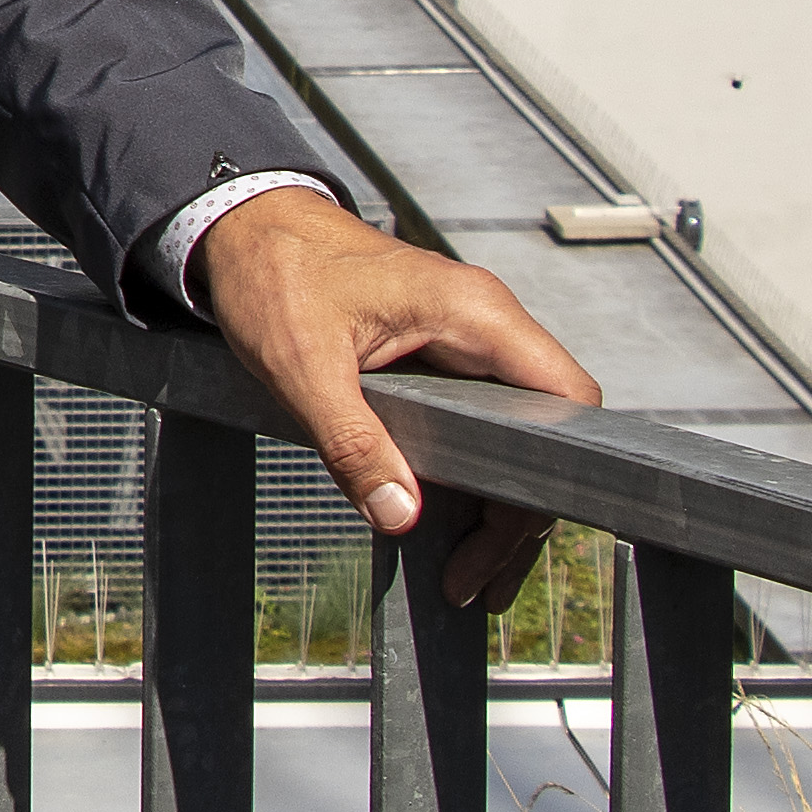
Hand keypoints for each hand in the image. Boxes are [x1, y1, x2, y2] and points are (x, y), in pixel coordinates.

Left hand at [195, 189, 601, 613]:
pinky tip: (444, 528)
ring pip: (514, 433)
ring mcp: (467, 340)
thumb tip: (401, 517)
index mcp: (474, 313)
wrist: (245, 225)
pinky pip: (478, 423)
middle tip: (475, 586)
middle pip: (544, 432)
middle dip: (518, 515)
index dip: (552, 478)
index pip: (566, 400)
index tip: (504, 545)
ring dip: (495, 505)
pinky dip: (468, 476)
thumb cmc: (274, 275)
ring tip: (466, 579)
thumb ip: (352, 443)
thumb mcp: (303, 366)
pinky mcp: (441, 354)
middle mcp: (486, 324)